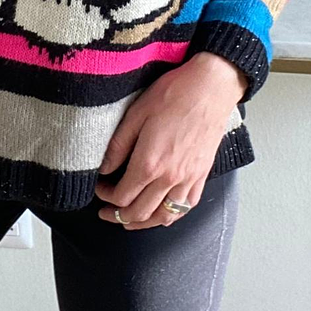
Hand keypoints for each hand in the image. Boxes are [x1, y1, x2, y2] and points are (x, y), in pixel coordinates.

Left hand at [94, 52, 247, 229]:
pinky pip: (186, 207)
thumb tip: (104, 168)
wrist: (211, 87)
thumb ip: (118, 145)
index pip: (122, 196)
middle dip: (118, 215)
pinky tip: (162, 212)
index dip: (106, 196)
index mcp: (150, 163)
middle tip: (106, 210)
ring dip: (144, 223)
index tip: (100, 187)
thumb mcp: (137, 114)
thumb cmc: (175, 95)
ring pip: (164, 217)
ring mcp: (188, 179)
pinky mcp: (202, 175)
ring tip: (130, 220)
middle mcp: (170, 178)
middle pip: (140, 212)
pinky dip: (171, 216)